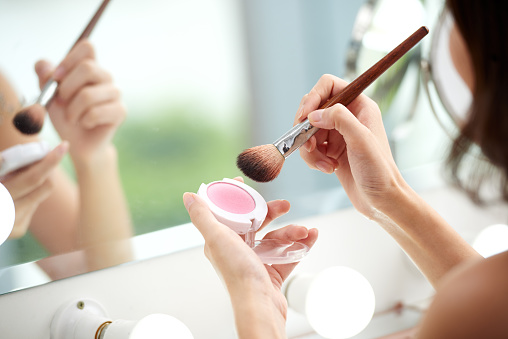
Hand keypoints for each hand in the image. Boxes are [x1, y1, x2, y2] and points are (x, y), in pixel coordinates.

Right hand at [0, 142, 67, 237]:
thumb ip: (6, 165)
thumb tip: (36, 152)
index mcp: (2, 194)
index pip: (33, 178)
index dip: (50, 161)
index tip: (64, 146)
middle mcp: (8, 213)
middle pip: (43, 185)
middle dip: (47, 167)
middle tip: (45, 153)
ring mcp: (14, 225)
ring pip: (40, 193)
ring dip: (34, 182)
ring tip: (16, 179)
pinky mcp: (19, 230)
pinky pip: (34, 204)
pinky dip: (28, 196)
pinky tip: (14, 196)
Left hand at [35, 40, 124, 167]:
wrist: (78, 142)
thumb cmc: (66, 117)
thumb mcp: (50, 96)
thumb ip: (45, 79)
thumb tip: (44, 65)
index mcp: (90, 68)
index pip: (87, 47)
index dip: (69, 59)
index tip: (56, 77)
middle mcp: (105, 77)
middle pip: (88, 68)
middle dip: (67, 88)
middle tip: (60, 101)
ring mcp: (115, 94)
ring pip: (88, 95)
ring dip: (73, 110)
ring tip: (72, 118)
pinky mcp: (120, 111)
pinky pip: (96, 112)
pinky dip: (84, 121)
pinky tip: (85, 124)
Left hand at [183, 187, 317, 336]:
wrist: (260, 305)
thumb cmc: (237, 274)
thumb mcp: (217, 238)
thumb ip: (203, 216)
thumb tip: (188, 196)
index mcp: (222, 241)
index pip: (230, 214)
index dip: (238, 199)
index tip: (246, 185)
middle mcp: (238, 251)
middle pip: (257, 224)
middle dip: (272, 213)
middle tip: (285, 205)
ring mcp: (257, 262)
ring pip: (276, 239)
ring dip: (292, 232)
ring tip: (303, 231)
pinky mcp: (273, 273)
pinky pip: (289, 254)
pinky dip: (301, 245)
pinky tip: (311, 236)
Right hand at [296, 74, 405, 216]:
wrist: (381, 200)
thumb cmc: (379, 171)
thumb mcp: (361, 140)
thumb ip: (339, 119)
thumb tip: (314, 114)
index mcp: (360, 106)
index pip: (328, 86)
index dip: (313, 97)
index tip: (304, 117)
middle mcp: (348, 117)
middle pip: (313, 108)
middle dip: (306, 128)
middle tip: (307, 144)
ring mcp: (338, 134)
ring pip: (308, 131)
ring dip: (309, 149)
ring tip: (323, 163)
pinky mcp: (330, 151)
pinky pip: (310, 148)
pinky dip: (313, 159)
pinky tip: (327, 168)